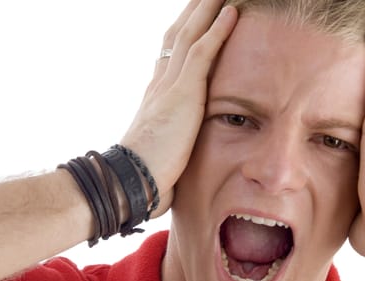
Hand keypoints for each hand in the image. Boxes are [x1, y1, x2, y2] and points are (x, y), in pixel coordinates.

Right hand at [120, 0, 237, 215]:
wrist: (132, 180)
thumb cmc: (149, 171)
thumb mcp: (165, 146)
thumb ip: (174, 134)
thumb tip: (181, 144)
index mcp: (159, 93)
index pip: (174, 51)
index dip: (187, 29)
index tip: (199, 13)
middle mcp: (162, 81)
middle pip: (180, 34)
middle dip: (196, 10)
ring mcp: (170, 85)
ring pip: (191, 34)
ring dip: (207, 8)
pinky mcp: (182, 94)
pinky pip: (203, 53)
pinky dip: (218, 31)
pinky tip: (232, 12)